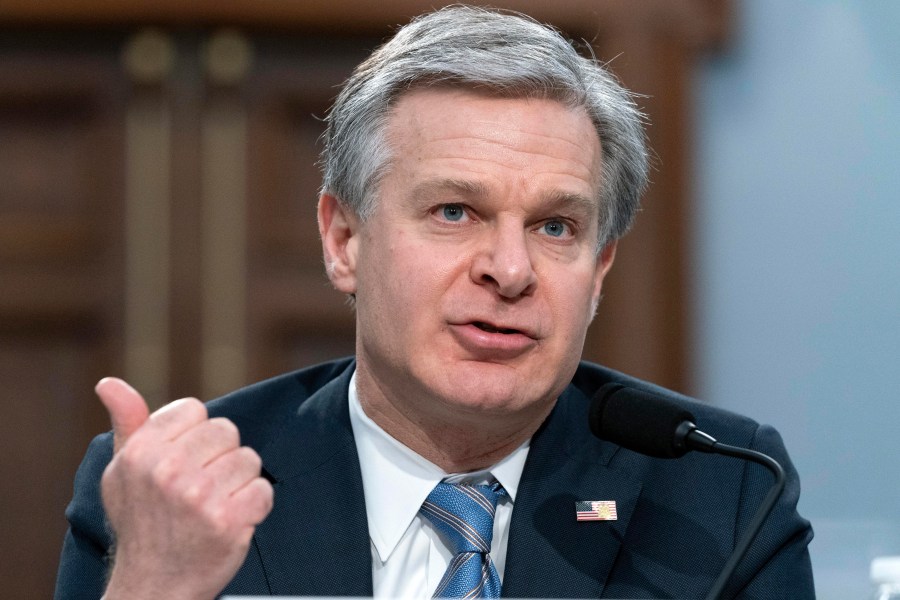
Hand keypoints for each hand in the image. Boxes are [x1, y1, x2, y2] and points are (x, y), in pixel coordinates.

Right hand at [96, 378, 273, 599]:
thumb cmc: (141, 522)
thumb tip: (109, 384)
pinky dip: (256, 506)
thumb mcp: (122, 472)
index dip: (196, 436)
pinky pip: (263, 490)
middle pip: (227, 431)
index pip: (195, 410)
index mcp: (141, 452)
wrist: (152, 585)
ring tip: (215, 505)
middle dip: (221, 457)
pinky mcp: (227, 521)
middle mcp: (168, 470)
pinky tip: (231, 520)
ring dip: (240, 482)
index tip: (184, 463)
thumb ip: (127, 423)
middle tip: (201, 488)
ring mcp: (198, 497)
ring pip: (249, 459)